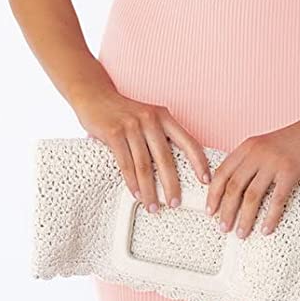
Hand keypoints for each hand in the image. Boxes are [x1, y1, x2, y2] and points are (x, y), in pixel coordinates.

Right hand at [74, 87, 209, 212]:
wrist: (94, 94)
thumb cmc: (123, 112)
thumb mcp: (148, 117)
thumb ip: (160, 136)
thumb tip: (176, 166)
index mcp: (164, 116)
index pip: (188, 142)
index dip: (199, 162)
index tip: (205, 181)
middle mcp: (150, 119)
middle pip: (165, 159)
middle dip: (171, 185)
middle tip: (175, 204)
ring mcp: (131, 126)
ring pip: (145, 165)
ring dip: (149, 190)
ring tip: (153, 206)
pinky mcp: (113, 133)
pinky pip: (126, 163)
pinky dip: (132, 182)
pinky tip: (136, 194)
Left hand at [206, 116, 299, 238]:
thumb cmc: (295, 141)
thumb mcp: (266, 146)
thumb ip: (251, 162)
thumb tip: (237, 190)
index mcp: (247, 147)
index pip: (222, 173)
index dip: (213, 194)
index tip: (210, 212)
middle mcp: (257, 153)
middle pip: (234, 186)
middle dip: (226, 210)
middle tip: (223, 228)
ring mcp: (274, 162)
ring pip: (252, 195)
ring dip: (244, 218)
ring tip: (241, 234)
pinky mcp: (291, 171)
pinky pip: (276, 199)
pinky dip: (270, 217)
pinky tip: (266, 230)